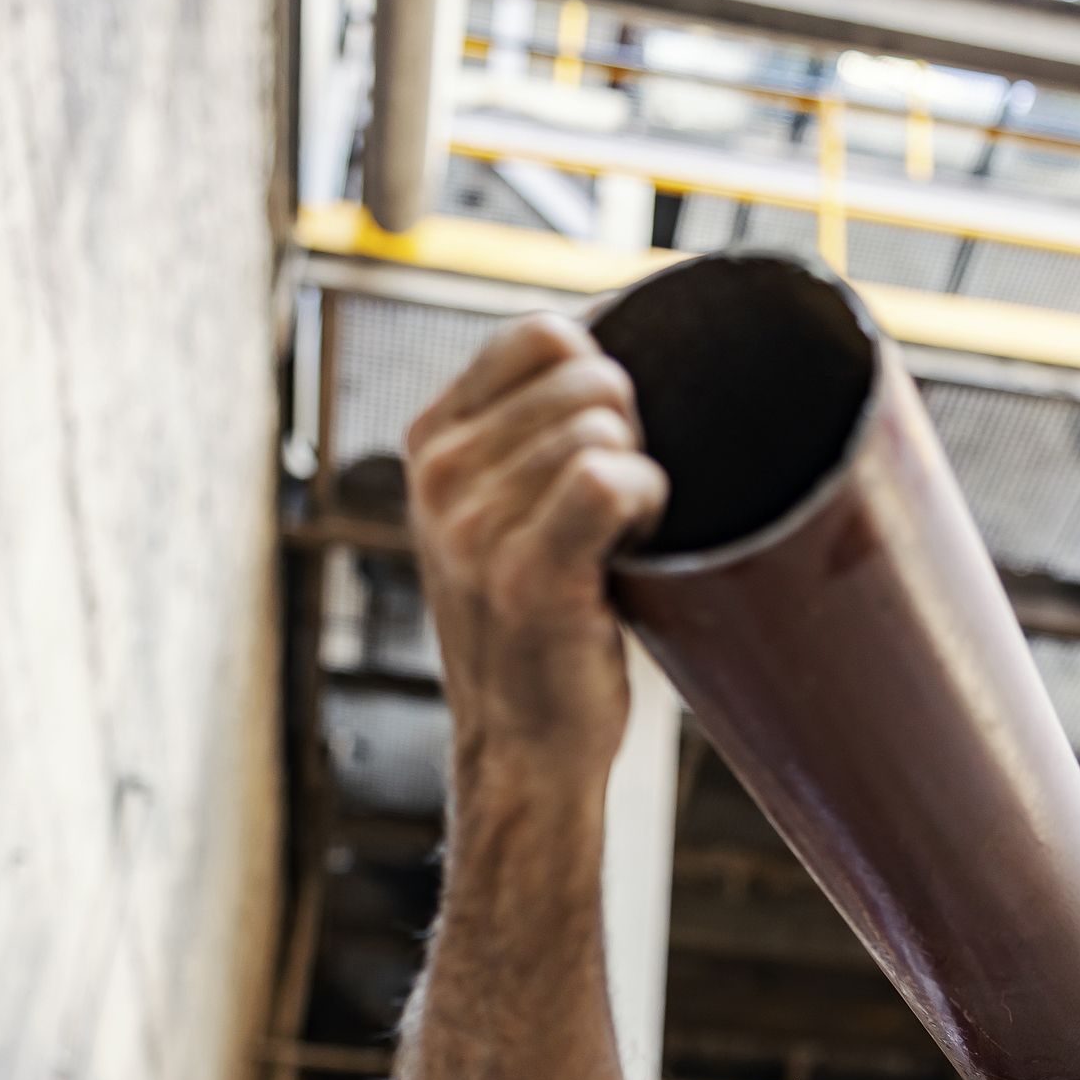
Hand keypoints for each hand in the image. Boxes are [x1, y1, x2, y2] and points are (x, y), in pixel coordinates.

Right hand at [404, 314, 668, 787]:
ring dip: (640, 474)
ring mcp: (474, 525)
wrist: (522, 746)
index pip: (539, 334)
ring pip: (605, 428)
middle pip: (587, 375)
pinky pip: (613, 479)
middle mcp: (439, 475)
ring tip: (617, 533)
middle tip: (616, 501)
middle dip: (630, 426)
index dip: (600, 367)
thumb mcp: (499, 507)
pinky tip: (633, 542)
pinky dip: (647, 503)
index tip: (606, 433)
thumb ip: (530, 430)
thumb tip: (619, 338)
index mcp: (432, 442)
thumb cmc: (537, 623)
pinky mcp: (525, 573)